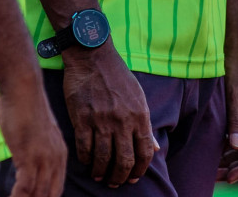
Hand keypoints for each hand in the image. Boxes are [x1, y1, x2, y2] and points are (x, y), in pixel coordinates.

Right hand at [0, 75, 66, 196]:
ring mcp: (44, 159)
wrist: (23, 88)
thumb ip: (37, 149)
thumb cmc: (24, 105)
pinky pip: (25, 188)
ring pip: (38, 195)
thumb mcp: (37, 132)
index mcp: (60, 154)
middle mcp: (56, 159)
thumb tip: (26, 160)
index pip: (56, 189)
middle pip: (50, 195)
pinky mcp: (29, 157)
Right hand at [61, 43, 155, 186]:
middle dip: (120, 177)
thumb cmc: (117, 76)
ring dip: (101, 172)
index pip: (145, 152)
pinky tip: (86, 161)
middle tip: (114, 182)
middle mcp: (122, 121)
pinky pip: (84, 147)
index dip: (140, 170)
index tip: (133, 178)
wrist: (93, 56)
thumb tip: (155, 148)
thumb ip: (145, 124)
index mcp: (140, 116)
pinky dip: (86, 159)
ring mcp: (101, 120)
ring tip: (99, 176)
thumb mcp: (139, 97)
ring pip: (103, 158)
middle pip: (124, 161)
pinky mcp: (82, 118)